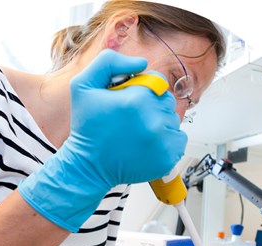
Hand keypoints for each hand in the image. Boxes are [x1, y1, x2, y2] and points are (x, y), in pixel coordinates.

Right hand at [18, 49, 186, 231]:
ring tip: (137, 135)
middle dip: (152, 107)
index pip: (158, 81)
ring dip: (159, 124)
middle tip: (131, 121)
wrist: (89, 167)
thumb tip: (142, 63)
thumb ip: (109, 62)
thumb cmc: (87, 129)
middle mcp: (154, 120)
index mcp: (137, 99)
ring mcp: (163, 141)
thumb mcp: (82, 85)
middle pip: (167, 101)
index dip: (143, 90)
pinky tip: (147, 145)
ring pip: (173, 120)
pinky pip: (179, 139)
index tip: (129, 103)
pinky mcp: (168, 158)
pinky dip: (167, 141)